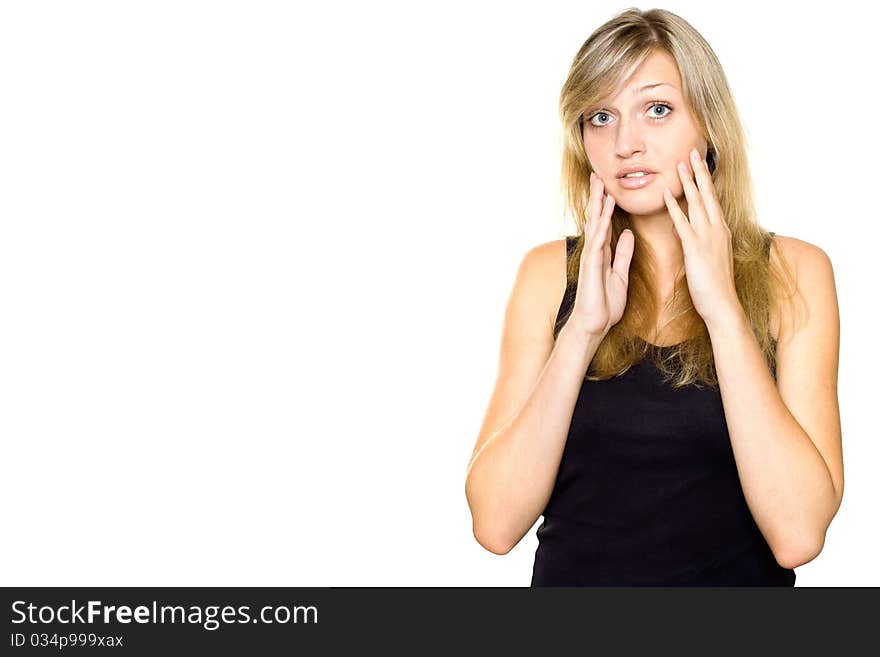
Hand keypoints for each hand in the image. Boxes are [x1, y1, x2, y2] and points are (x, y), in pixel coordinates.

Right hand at [568, 171, 634, 336]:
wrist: (593, 325)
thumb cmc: (605, 304)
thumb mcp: (620, 275)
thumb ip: (623, 254)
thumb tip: (627, 234)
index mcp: (603, 253)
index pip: (604, 224)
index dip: (606, 205)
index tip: (609, 187)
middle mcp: (594, 252)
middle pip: (595, 219)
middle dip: (597, 197)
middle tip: (598, 175)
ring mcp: (590, 258)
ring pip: (594, 226)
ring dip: (597, 205)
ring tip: (599, 185)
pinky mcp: (590, 266)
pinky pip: (596, 242)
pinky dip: (600, 227)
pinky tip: (603, 213)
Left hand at [662, 147, 741, 328]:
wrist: (722, 305)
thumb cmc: (715, 286)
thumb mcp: (710, 258)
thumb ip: (701, 242)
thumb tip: (689, 233)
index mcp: (720, 231)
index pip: (712, 200)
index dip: (705, 181)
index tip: (699, 164)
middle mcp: (717, 229)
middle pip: (707, 195)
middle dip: (699, 173)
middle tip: (691, 152)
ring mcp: (707, 237)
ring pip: (697, 203)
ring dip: (688, 183)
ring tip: (680, 164)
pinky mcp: (696, 248)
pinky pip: (682, 223)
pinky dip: (674, 207)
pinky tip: (666, 195)